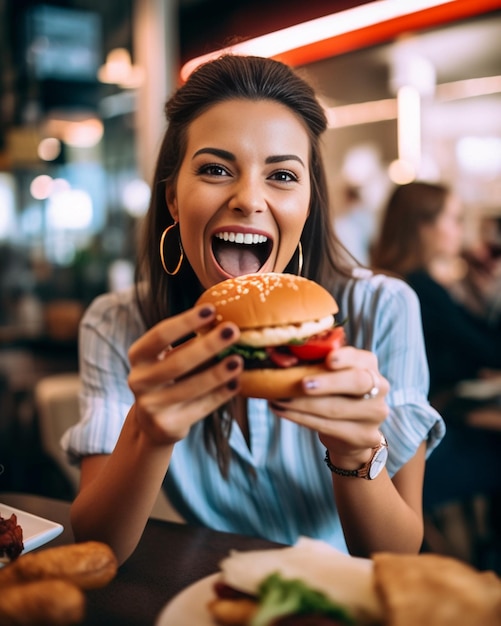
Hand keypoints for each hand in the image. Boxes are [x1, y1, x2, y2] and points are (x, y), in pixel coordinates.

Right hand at [127, 304, 242, 445]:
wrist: (152, 423)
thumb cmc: (168, 378)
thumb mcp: (169, 358)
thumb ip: (190, 343)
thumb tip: (224, 323)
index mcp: (138, 355)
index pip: (160, 334)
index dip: (186, 321)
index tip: (211, 309)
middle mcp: (139, 380)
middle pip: (177, 362)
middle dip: (207, 346)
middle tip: (232, 331)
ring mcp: (151, 406)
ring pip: (190, 387)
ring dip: (217, 373)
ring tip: (239, 360)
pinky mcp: (167, 426)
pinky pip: (200, 408)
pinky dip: (220, 395)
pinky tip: (236, 384)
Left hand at [269, 345, 388, 467]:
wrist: (349, 432)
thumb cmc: (334, 394)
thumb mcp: (330, 375)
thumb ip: (316, 363)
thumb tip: (281, 356)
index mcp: (369, 365)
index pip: (362, 358)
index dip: (346, 357)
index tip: (328, 359)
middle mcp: (379, 387)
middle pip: (356, 382)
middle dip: (328, 382)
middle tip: (302, 384)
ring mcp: (375, 413)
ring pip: (336, 408)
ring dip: (302, 404)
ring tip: (277, 398)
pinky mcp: (364, 436)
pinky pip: (328, 426)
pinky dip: (301, 418)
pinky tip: (282, 411)